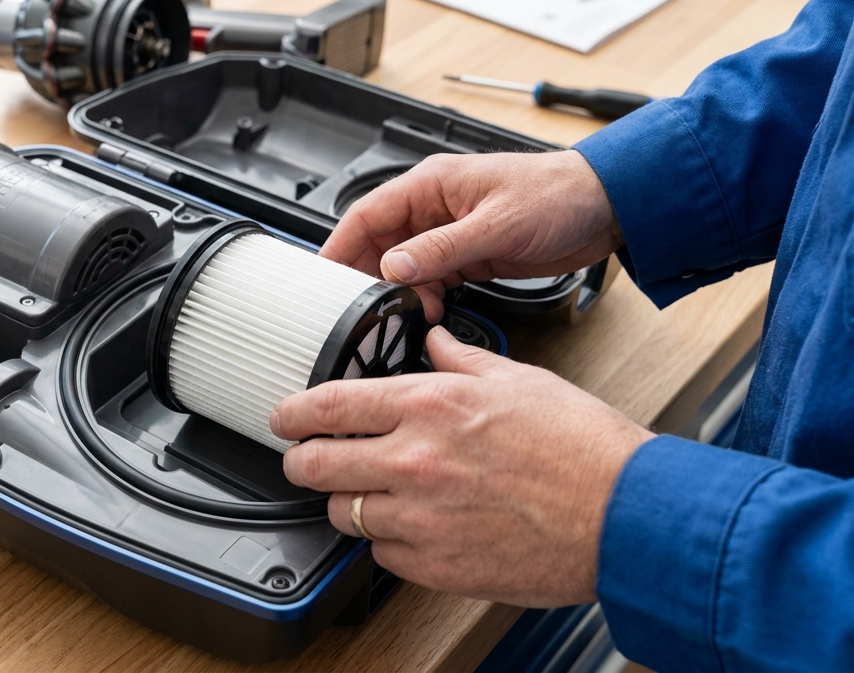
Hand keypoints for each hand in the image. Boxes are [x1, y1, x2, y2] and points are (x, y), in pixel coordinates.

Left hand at [270, 326, 653, 606]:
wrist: (626, 515)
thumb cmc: (582, 448)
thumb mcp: (517, 380)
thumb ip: (460, 359)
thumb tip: (431, 340)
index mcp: (429, 407)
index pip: (329, 405)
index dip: (292, 412)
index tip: (282, 417)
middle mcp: (414, 462)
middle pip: (315, 465)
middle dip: (302, 460)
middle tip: (307, 459)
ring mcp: (420, 519)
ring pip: (343, 514)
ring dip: (348, 502)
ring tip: (369, 494)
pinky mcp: (435, 567)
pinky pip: (382, 556)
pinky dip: (388, 543)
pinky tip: (412, 528)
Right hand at [320, 149, 621, 320]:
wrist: (607, 207)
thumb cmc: (558, 194)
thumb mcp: (496, 224)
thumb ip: (442, 248)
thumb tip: (395, 266)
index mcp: (430, 184)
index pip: (366, 215)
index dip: (339, 246)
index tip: (321, 277)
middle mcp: (433, 206)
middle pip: (378, 244)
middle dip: (369, 277)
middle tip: (362, 307)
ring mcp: (449, 232)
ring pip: (403, 266)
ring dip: (400, 291)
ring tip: (404, 313)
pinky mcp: (468, 254)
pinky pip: (430, 278)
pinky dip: (424, 297)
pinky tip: (428, 311)